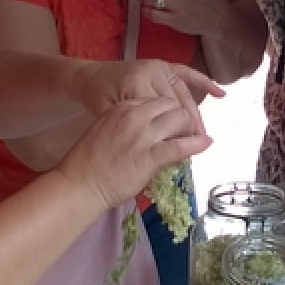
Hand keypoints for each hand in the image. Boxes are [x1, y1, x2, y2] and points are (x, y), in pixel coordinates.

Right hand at [56, 96, 211, 210]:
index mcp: (123, 107)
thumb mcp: (107, 130)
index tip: (173, 122)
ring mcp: (142, 136)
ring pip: (179, 121)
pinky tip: (205, 144)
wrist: (79, 183)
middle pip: (172, 106)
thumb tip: (149, 129)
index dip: (168, 111)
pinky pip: (180, 146)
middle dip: (183, 116)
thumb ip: (128, 124)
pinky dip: (196, 144)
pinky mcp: (149, 157)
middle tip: (188, 130)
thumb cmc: (89, 161)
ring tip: (196, 137)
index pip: (156, 100)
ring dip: (190, 129)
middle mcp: (134, 116)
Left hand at [71, 59, 220, 137]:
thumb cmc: (96, 101)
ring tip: (201, 133)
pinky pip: (185, 74)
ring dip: (194, 113)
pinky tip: (220, 94)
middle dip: (190, 125)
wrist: (86, 79)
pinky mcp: (160, 64)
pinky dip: (202, 82)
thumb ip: (138, 131)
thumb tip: (168, 149)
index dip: (179, 133)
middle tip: (198, 145)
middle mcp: (150, 71)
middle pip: (178, 103)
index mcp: (138, 84)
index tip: (187, 151)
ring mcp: (157, 66)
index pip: (168, 113)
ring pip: (183, 93)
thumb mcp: (111, 119)